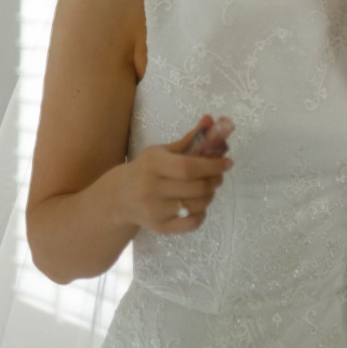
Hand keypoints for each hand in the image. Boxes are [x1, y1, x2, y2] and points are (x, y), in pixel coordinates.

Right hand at [116, 115, 232, 234]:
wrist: (119, 198)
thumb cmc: (145, 169)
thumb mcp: (162, 151)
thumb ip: (190, 139)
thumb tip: (212, 120)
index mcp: (154, 165)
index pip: (189, 167)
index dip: (212, 165)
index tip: (227, 162)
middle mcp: (152, 189)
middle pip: (196, 187)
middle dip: (215, 180)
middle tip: (219, 175)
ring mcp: (155, 211)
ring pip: (196, 205)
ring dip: (210, 195)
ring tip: (209, 187)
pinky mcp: (159, 227)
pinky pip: (190, 224)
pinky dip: (201, 214)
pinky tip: (199, 205)